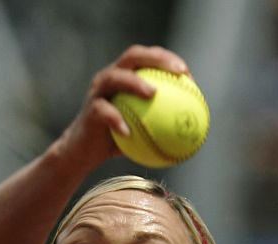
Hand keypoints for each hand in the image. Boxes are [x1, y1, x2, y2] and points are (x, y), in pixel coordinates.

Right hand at [60, 44, 189, 169]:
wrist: (84, 151)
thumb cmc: (117, 141)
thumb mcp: (143, 133)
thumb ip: (162, 126)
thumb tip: (192, 134)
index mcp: (124, 78)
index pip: (146, 59)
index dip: (166, 59)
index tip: (186, 72)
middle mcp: (110, 78)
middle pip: (132, 56)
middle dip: (155, 58)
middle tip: (176, 71)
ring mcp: (98, 92)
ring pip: (115, 78)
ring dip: (134, 83)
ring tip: (152, 93)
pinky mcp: (90, 110)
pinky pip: (104, 112)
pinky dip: (116, 120)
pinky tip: (129, 132)